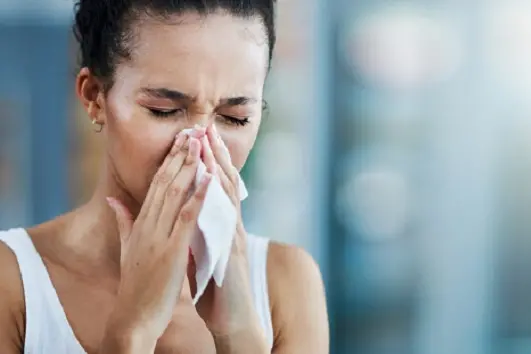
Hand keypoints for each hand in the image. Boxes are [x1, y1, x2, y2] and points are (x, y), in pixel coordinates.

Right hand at [103, 132, 211, 349]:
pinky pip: (188, 218)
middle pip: (165, 182)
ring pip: (175, 194)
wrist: (133, 317)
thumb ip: (122, 221)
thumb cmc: (135, 284)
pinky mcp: (171, 251)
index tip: (181, 140)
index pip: (155, 184)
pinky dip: (199, 197)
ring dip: (189, 166)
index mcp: (140, 224)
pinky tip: (210, 178)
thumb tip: (113, 198)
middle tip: (193, 130)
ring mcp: (158, 237)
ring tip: (200, 143)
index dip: (168, 160)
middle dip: (180, 155)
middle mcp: (148, 225)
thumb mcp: (126, 248)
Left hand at [195, 124, 267, 350]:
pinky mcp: (235, 250)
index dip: (202, 162)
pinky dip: (222, 198)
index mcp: (217, 225)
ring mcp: (234, 236)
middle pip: (223, 183)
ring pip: (228, 195)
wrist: (231, 317)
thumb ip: (189, 232)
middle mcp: (229, 225)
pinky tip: (216, 181)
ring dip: (219, 168)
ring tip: (210, 144)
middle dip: (214, 154)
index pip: (210, 187)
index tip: (192, 138)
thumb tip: (176, 216)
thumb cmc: (213, 287)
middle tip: (204, 127)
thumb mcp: (196, 254)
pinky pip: (228, 219)